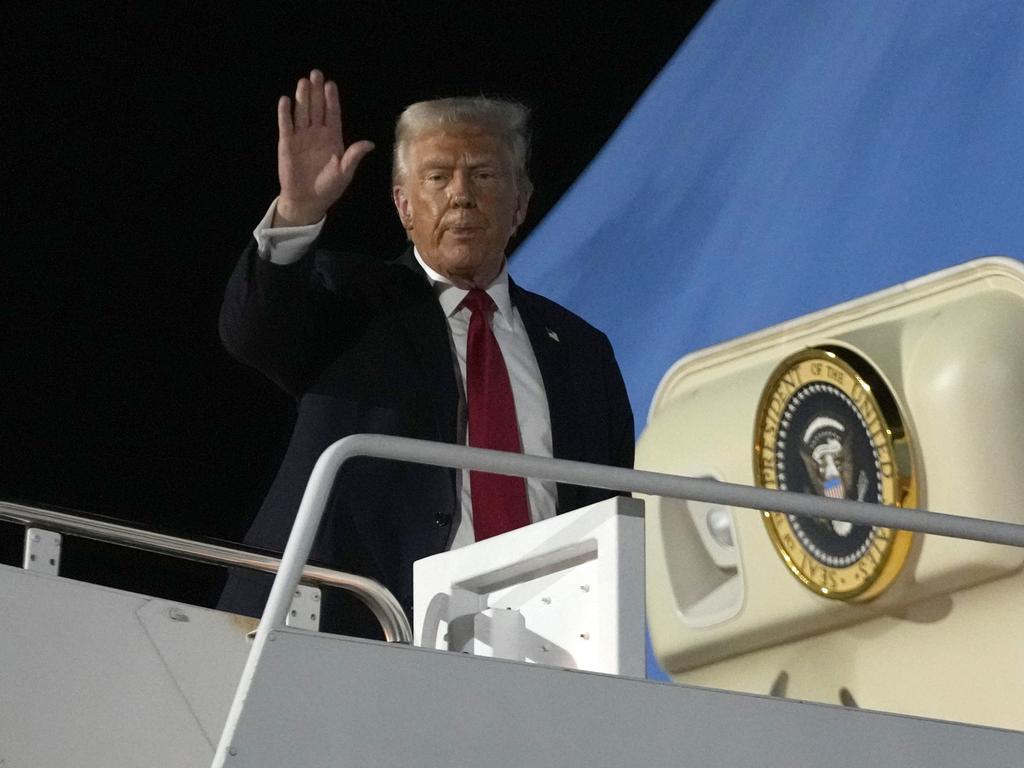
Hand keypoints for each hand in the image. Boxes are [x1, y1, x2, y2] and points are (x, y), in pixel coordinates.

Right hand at [273, 69, 374, 226]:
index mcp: (333, 138)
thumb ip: (354, 156)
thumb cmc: (329, 188)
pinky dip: (285, 113)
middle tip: (316, 73)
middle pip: (317, 108)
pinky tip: (286, 100)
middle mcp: (317, 134)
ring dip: (302, 97)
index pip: (332, 114)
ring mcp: (301, 137)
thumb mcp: (345, 172)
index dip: (331, 99)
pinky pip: (286, 125)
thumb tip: (370, 143)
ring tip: (303, 82)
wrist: (307, 201)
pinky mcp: (287, 143)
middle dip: (316, 91)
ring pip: (302, 112)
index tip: (331, 84)